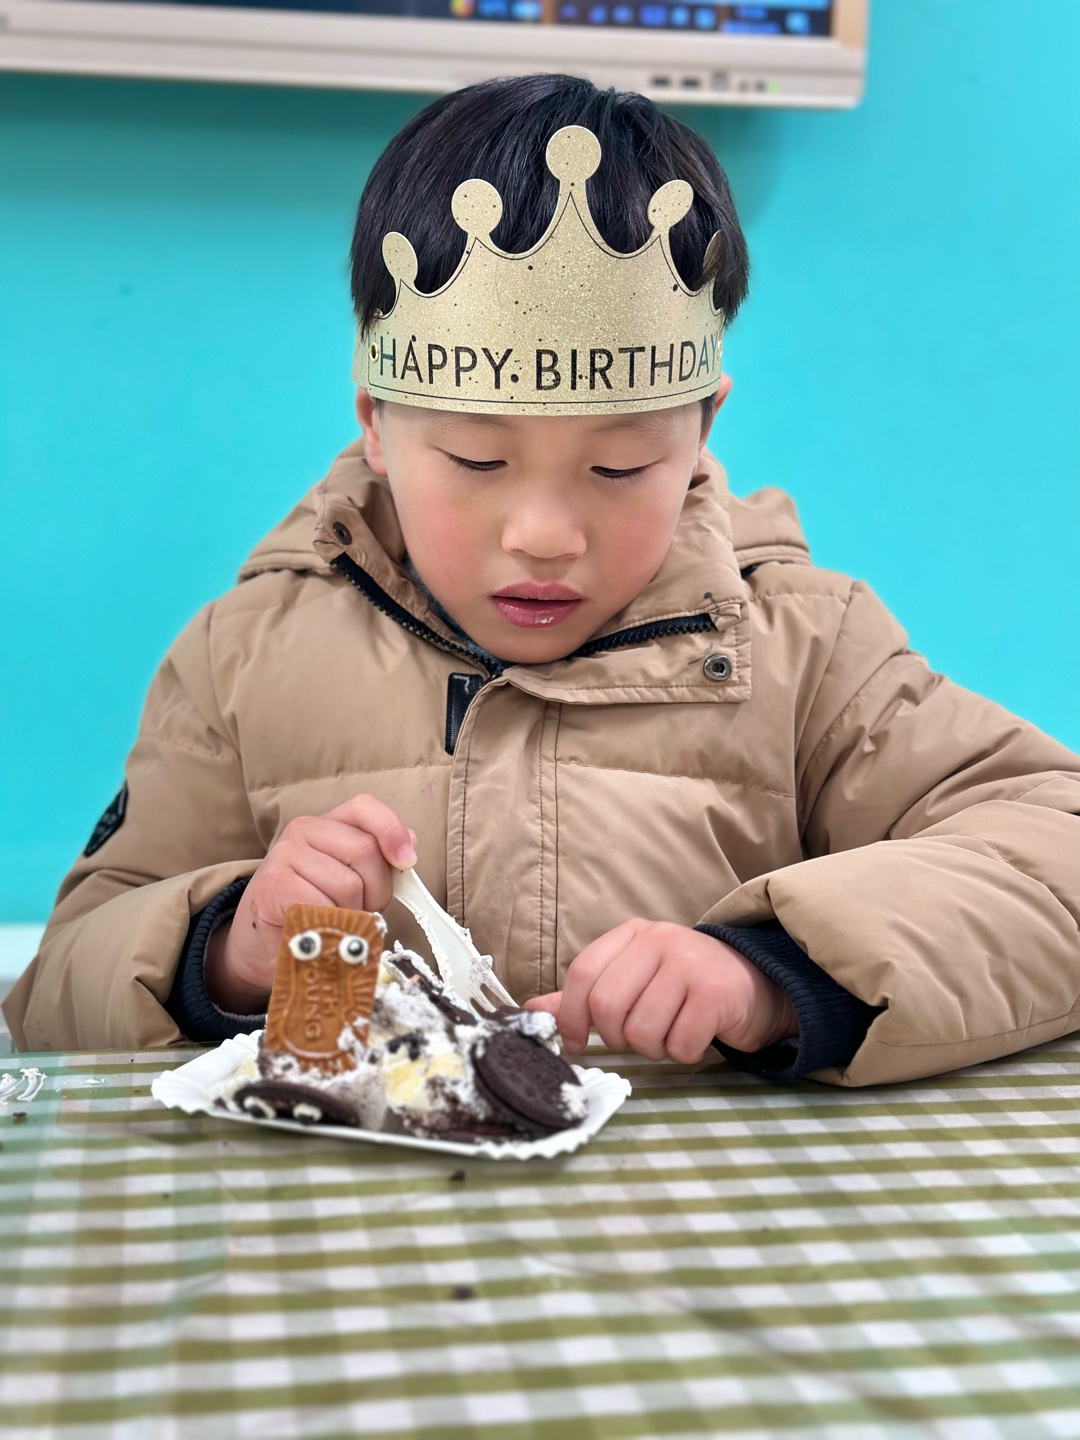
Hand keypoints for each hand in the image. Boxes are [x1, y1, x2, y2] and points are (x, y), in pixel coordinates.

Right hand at [204, 794, 415, 1013]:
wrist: (264, 946)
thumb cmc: (313, 911)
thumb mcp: (351, 881)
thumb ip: (377, 861)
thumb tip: (409, 844)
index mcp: (327, 824)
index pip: (365, 807)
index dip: (391, 830)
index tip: (406, 861)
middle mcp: (303, 830)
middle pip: (365, 851)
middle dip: (375, 891)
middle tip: (358, 910)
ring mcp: (284, 855)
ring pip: (348, 884)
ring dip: (351, 914)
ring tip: (332, 922)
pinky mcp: (273, 885)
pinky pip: (323, 906)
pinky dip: (330, 926)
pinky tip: (316, 929)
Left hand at [524, 919, 797, 1063]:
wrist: (756, 983)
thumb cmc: (686, 986)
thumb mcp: (634, 979)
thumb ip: (586, 995)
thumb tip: (532, 1008)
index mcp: (632, 934)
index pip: (582, 974)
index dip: (570, 1016)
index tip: (575, 1043)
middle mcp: (659, 941)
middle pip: (607, 1007)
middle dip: (616, 1038)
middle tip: (637, 1038)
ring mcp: (689, 964)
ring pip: (641, 1031)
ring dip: (653, 1049)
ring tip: (669, 1034)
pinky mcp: (716, 993)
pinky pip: (679, 1044)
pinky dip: (682, 1053)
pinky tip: (694, 1037)